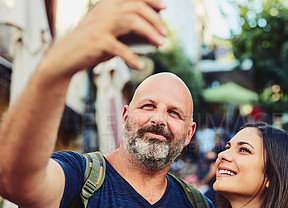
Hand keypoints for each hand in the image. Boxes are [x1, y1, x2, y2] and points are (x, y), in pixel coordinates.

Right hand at [40, 0, 166, 78]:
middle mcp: (105, 9)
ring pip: (132, 21)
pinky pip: (120, 48)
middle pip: (137, 8)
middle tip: (165, 34)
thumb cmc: (94, 44)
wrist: (66, 56)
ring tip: (161, 45)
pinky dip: (132, 58)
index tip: (165, 8)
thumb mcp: (111, 31)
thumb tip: (157, 33)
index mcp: (108, 4)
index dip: (151, 0)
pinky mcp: (97, 40)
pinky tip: (140, 65)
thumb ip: (129, 28)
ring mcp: (101, 24)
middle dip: (155, 20)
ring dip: (150, 33)